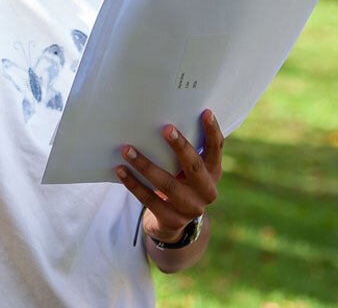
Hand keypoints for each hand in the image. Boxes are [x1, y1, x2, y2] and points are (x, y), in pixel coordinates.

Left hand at [116, 109, 222, 242]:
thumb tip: (163, 117)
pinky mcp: (171, 220)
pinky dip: (133, 183)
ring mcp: (190, 208)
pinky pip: (149, 199)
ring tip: (127, 149)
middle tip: (165, 128)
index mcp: (213, 173)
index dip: (212, 131)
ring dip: (146, 165)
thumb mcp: (188, 170)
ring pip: (167, 184)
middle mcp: (206, 191)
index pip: (216, 149)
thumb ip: (185, 151)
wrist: (173, 224)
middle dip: (180, 146)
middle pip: (194, 166)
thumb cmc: (179, 183)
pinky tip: (121, 169)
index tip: (205, 112)